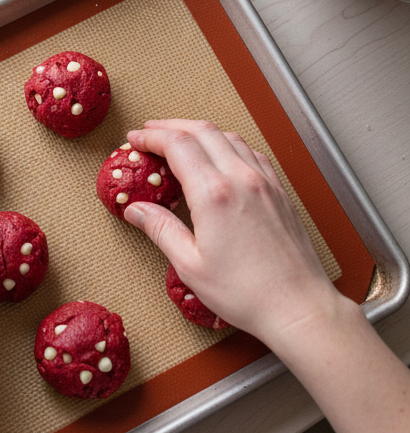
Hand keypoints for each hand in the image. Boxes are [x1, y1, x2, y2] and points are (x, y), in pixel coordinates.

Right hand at [123, 120, 338, 346]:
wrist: (298, 306)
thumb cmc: (247, 293)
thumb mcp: (190, 266)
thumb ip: (161, 230)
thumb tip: (136, 210)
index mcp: (214, 194)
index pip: (176, 144)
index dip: (151, 137)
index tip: (135, 140)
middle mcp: (241, 178)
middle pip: (201, 130)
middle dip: (171, 126)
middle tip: (150, 133)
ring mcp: (263, 181)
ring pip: (228, 135)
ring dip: (199, 131)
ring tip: (181, 140)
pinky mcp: (279, 190)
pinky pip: (250, 151)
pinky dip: (228, 143)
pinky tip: (221, 156)